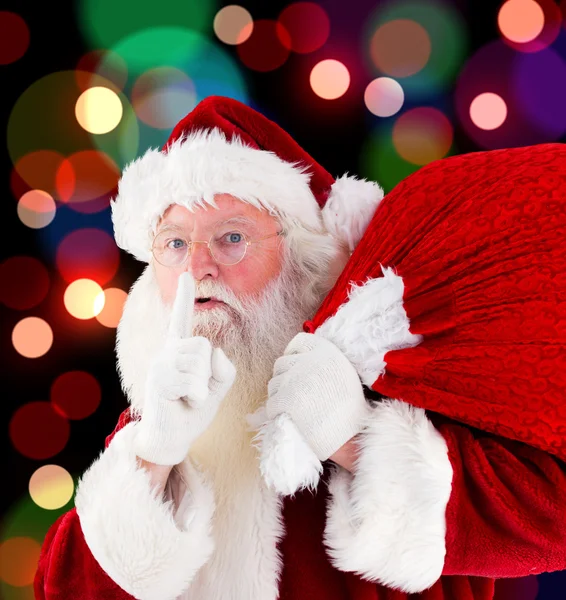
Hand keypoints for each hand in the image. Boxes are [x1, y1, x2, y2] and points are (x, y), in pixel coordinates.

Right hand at [134, 272, 235, 465]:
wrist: (172, 438)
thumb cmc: (193, 410)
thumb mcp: (217, 387)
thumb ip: (224, 369)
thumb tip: (216, 352)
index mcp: (181, 350)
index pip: (182, 318)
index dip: (184, 296)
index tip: (186, 274)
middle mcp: (168, 352)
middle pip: (203, 345)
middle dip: (208, 372)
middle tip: (194, 391)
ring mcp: (160, 364)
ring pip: (199, 362)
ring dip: (202, 387)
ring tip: (187, 397)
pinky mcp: (159, 381)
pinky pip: (193, 383)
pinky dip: (198, 397)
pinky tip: (183, 403)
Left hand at [265, 332, 369, 461]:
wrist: (349, 437)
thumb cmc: (349, 410)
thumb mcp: (344, 374)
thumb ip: (324, 363)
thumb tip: (301, 358)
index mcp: (326, 352)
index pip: (300, 341)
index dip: (295, 353)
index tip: (296, 366)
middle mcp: (308, 362)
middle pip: (282, 362)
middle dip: (285, 376)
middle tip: (295, 392)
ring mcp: (293, 380)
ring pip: (273, 382)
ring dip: (279, 393)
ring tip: (293, 407)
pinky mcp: (283, 399)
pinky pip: (271, 402)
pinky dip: (277, 411)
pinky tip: (290, 417)